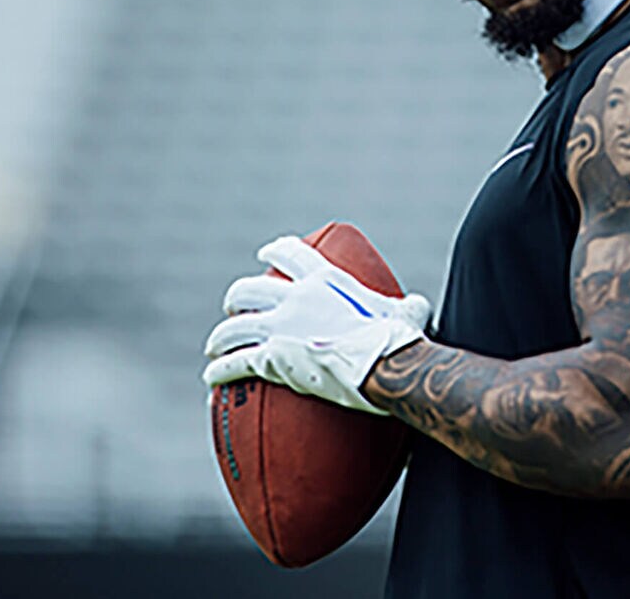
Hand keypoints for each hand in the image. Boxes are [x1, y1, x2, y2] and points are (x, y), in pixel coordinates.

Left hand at [202, 236, 431, 414]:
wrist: (385, 365)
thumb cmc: (400, 340)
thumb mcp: (408, 313)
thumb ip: (408, 305)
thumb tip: (419, 306)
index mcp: (327, 281)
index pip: (291, 253)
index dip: (275, 250)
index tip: (264, 252)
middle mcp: (296, 298)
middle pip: (249, 288)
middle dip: (237, 298)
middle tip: (235, 308)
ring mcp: (281, 327)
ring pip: (233, 326)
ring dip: (220, 336)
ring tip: (215, 346)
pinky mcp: (272, 358)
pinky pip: (235, 363)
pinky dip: (219, 371)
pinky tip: (211, 379)